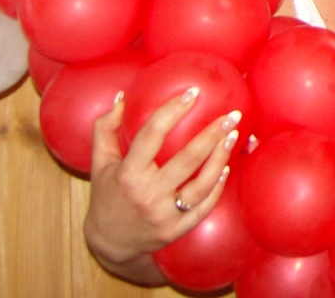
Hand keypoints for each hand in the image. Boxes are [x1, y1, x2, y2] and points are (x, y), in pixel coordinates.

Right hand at [83, 88, 239, 279]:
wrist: (109, 243)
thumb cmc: (107, 195)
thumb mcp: (100, 163)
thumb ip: (105, 129)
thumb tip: (122, 97)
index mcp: (127, 173)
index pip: (152, 135)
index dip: (172, 111)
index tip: (193, 92)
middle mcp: (146, 194)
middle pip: (187, 160)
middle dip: (212, 134)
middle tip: (232, 115)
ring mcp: (163, 215)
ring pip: (201, 185)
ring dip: (221, 158)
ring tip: (234, 135)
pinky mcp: (176, 230)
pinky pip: (203, 208)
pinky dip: (217, 187)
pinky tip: (227, 167)